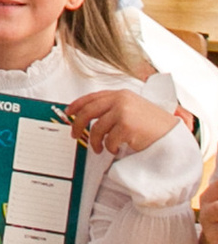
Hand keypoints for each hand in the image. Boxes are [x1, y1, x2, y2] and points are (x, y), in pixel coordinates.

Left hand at [65, 87, 185, 159]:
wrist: (174, 135)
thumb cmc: (154, 124)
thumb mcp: (134, 108)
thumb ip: (114, 108)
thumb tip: (91, 116)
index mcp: (121, 94)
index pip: (92, 97)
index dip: (77, 105)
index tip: (68, 113)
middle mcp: (120, 100)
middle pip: (88, 111)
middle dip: (77, 124)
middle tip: (74, 134)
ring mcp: (123, 112)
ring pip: (97, 129)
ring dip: (95, 141)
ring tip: (99, 148)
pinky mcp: (127, 127)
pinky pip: (109, 140)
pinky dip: (110, 148)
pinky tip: (115, 149)